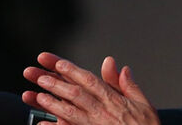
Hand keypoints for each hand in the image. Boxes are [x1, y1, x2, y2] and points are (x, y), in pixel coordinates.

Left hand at [23, 52, 159, 124]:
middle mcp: (103, 112)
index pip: (90, 81)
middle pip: (76, 94)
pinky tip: (42, 124)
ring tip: (37, 95)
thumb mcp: (143, 103)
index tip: (59, 63)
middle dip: (56, 84)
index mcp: (114, 100)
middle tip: (38, 75)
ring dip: (53, 103)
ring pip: (70, 113)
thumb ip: (129, 85)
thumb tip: (121, 67)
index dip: (73, 71)